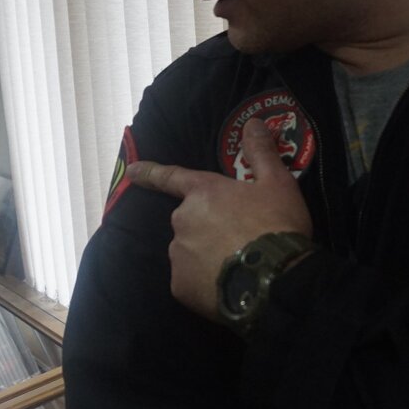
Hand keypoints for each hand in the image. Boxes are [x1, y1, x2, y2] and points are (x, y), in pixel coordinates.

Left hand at [128, 116, 312, 320]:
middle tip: (239, 239)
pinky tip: (228, 285)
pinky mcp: (180, 286)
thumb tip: (254, 122)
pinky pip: (190, 280)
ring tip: (237, 265)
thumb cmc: (277, 225)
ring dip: (206, 255)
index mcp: (204, 192)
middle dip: (207, 227)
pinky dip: (204, 282)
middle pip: (190, 221)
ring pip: (189, 251)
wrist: (276, 280)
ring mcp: (178, 254)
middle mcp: (183, 220)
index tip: (131, 172)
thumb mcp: (278, 183)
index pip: (171, 177)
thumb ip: (261, 152)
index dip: (150, 172)